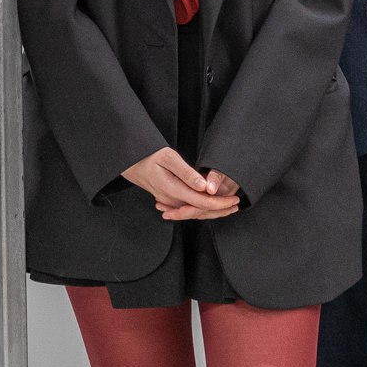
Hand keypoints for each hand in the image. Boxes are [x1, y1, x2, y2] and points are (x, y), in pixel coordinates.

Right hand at [122, 148, 239, 221]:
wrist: (130, 162)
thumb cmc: (149, 156)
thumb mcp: (168, 158)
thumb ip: (187, 173)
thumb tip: (204, 186)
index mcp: (173, 190)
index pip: (202, 202)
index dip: (220, 203)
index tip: (234, 199)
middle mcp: (171, 200)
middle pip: (200, 210)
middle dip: (220, 209)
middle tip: (237, 204)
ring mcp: (168, 201)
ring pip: (194, 211)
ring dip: (212, 210)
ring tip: (228, 206)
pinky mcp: (167, 200)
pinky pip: (187, 208)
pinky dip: (200, 208)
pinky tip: (209, 206)